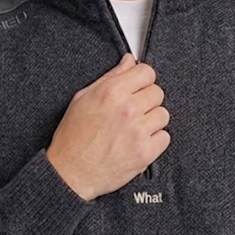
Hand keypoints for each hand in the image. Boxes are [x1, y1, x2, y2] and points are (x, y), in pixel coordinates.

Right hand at [46, 52, 170, 200]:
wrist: (70, 172)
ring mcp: (138, 131)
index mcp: (111, 92)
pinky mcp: (145, 152)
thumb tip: (129, 61)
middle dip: (146, 101)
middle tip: (133, 112)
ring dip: (151, 121)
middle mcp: (127, 109)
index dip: (143, 80)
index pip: (147, 72)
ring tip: (134, 129)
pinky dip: (154, 140)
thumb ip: (111, 77)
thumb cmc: (73, 137)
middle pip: (157, 93)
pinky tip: (138, 142)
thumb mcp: (84, 98)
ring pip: (163, 115)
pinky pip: (164, 137)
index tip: (139, 87)